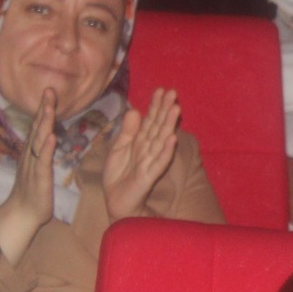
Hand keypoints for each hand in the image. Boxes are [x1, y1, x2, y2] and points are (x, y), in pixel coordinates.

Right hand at [0, 89, 59, 261]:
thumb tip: (49, 136)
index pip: (39, 126)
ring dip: (44, 124)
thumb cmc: (35, 191)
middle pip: (37, 128)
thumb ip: (44, 152)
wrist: (23, 214)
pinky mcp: (39, 177)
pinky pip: (43, 160)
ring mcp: (34, 165)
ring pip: (39, 141)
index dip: (44, 109)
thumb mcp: (40, 167)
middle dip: (44, 109)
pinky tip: (52, 136)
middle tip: (49, 90)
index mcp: (33, 152)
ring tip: (49, 107)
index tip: (50, 92)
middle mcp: (31, 155)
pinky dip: (47, 148)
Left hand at [103, 87, 180, 221]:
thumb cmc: (119, 176)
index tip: (161, 90)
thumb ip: (127, 132)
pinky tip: (172, 139)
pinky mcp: (149, 175)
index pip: (150, 120)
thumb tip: (134, 110)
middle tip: (173, 92)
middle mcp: (148, 149)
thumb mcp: (118, 149)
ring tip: (176, 109)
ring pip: (161, 140)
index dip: (155, 106)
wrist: (116, 201)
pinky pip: (159, 162)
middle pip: (158, 126)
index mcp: (140, 142)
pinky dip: (166, 151)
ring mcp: (151, 161)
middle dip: (165, 109)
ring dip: (169, 125)